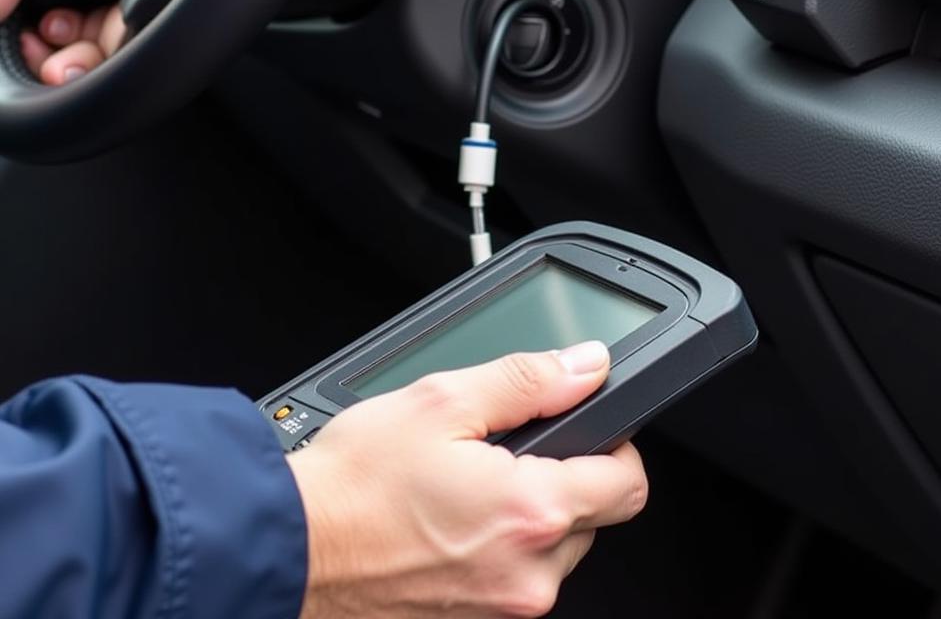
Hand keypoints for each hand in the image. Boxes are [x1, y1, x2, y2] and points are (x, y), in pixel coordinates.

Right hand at [287, 342, 647, 617]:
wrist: (293, 549)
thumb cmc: (353, 483)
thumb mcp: (442, 401)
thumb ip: (528, 379)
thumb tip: (586, 366)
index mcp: (531, 512)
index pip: (628, 483)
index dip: (614, 442)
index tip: (585, 424)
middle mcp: (528, 574)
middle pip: (595, 515)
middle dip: (566, 474)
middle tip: (506, 447)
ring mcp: (502, 607)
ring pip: (557, 547)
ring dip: (531, 510)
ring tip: (469, 482)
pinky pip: (517, 574)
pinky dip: (501, 542)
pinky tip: (453, 515)